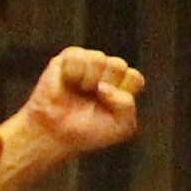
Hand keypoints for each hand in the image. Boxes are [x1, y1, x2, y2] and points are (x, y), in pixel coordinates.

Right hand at [16, 48, 144, 159]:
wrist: (57, 134)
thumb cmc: (89, 131)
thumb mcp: (121, 127)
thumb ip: (126, 105)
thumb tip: (103, 86)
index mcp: (123, 85)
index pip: (134, 77)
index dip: (122, 93)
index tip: (108, 107)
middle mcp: (107, 71)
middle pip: (118, 65)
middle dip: (106, 86)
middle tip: (92, 99)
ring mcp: (88, 63)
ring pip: (99, 58)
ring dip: (88, 80)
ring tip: (79, 91)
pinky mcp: (67, 59)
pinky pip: (77, 56)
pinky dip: (73, 72)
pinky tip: (68, 82)